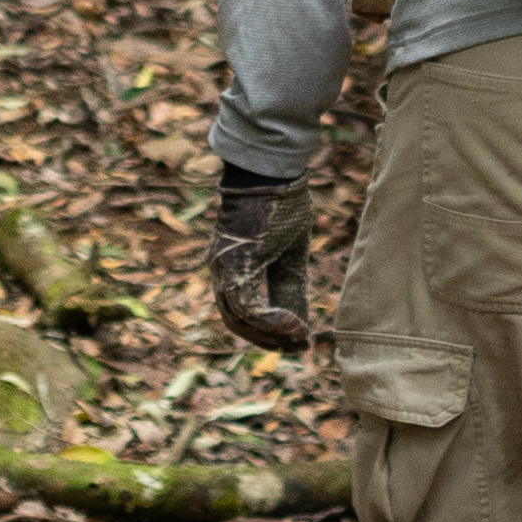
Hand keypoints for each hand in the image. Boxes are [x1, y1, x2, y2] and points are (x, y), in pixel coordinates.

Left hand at [209, 164, 311, 352]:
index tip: (296, 343)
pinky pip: (246, 307)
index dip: (268, 332)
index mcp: (233, 266)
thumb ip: (290, 283)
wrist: (271, 173)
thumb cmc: (281, 204)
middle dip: (268, 339)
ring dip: (270, 334)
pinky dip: (269, 321)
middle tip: (298, 348)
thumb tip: (300, 318)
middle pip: (237, 322)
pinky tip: (293, 325)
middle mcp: (222, 270)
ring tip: (299, 337)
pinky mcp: (232, 264)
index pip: (243, 312)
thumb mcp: (290, 251)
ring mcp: (224, 268)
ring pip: (239, 319)